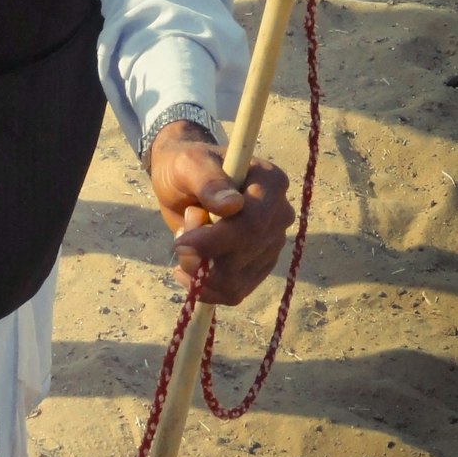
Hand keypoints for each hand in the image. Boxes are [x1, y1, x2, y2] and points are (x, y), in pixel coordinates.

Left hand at [147, 122, 293, 307]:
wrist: (182, 184)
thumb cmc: (187, 167)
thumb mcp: (189, 164)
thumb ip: (209, 181)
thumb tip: (233, 205)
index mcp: (271, 183)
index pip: (253, 224)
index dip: (216, 240)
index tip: (180, 242)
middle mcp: (279, 215)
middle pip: (245, 254)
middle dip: (203, 255)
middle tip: (178, 239)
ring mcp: (271, 244)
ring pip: (238, 279)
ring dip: (201, 271)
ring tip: (185, 244)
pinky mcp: (258, 267)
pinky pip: (236, 293)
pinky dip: (206, 289)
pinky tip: (187, 272)